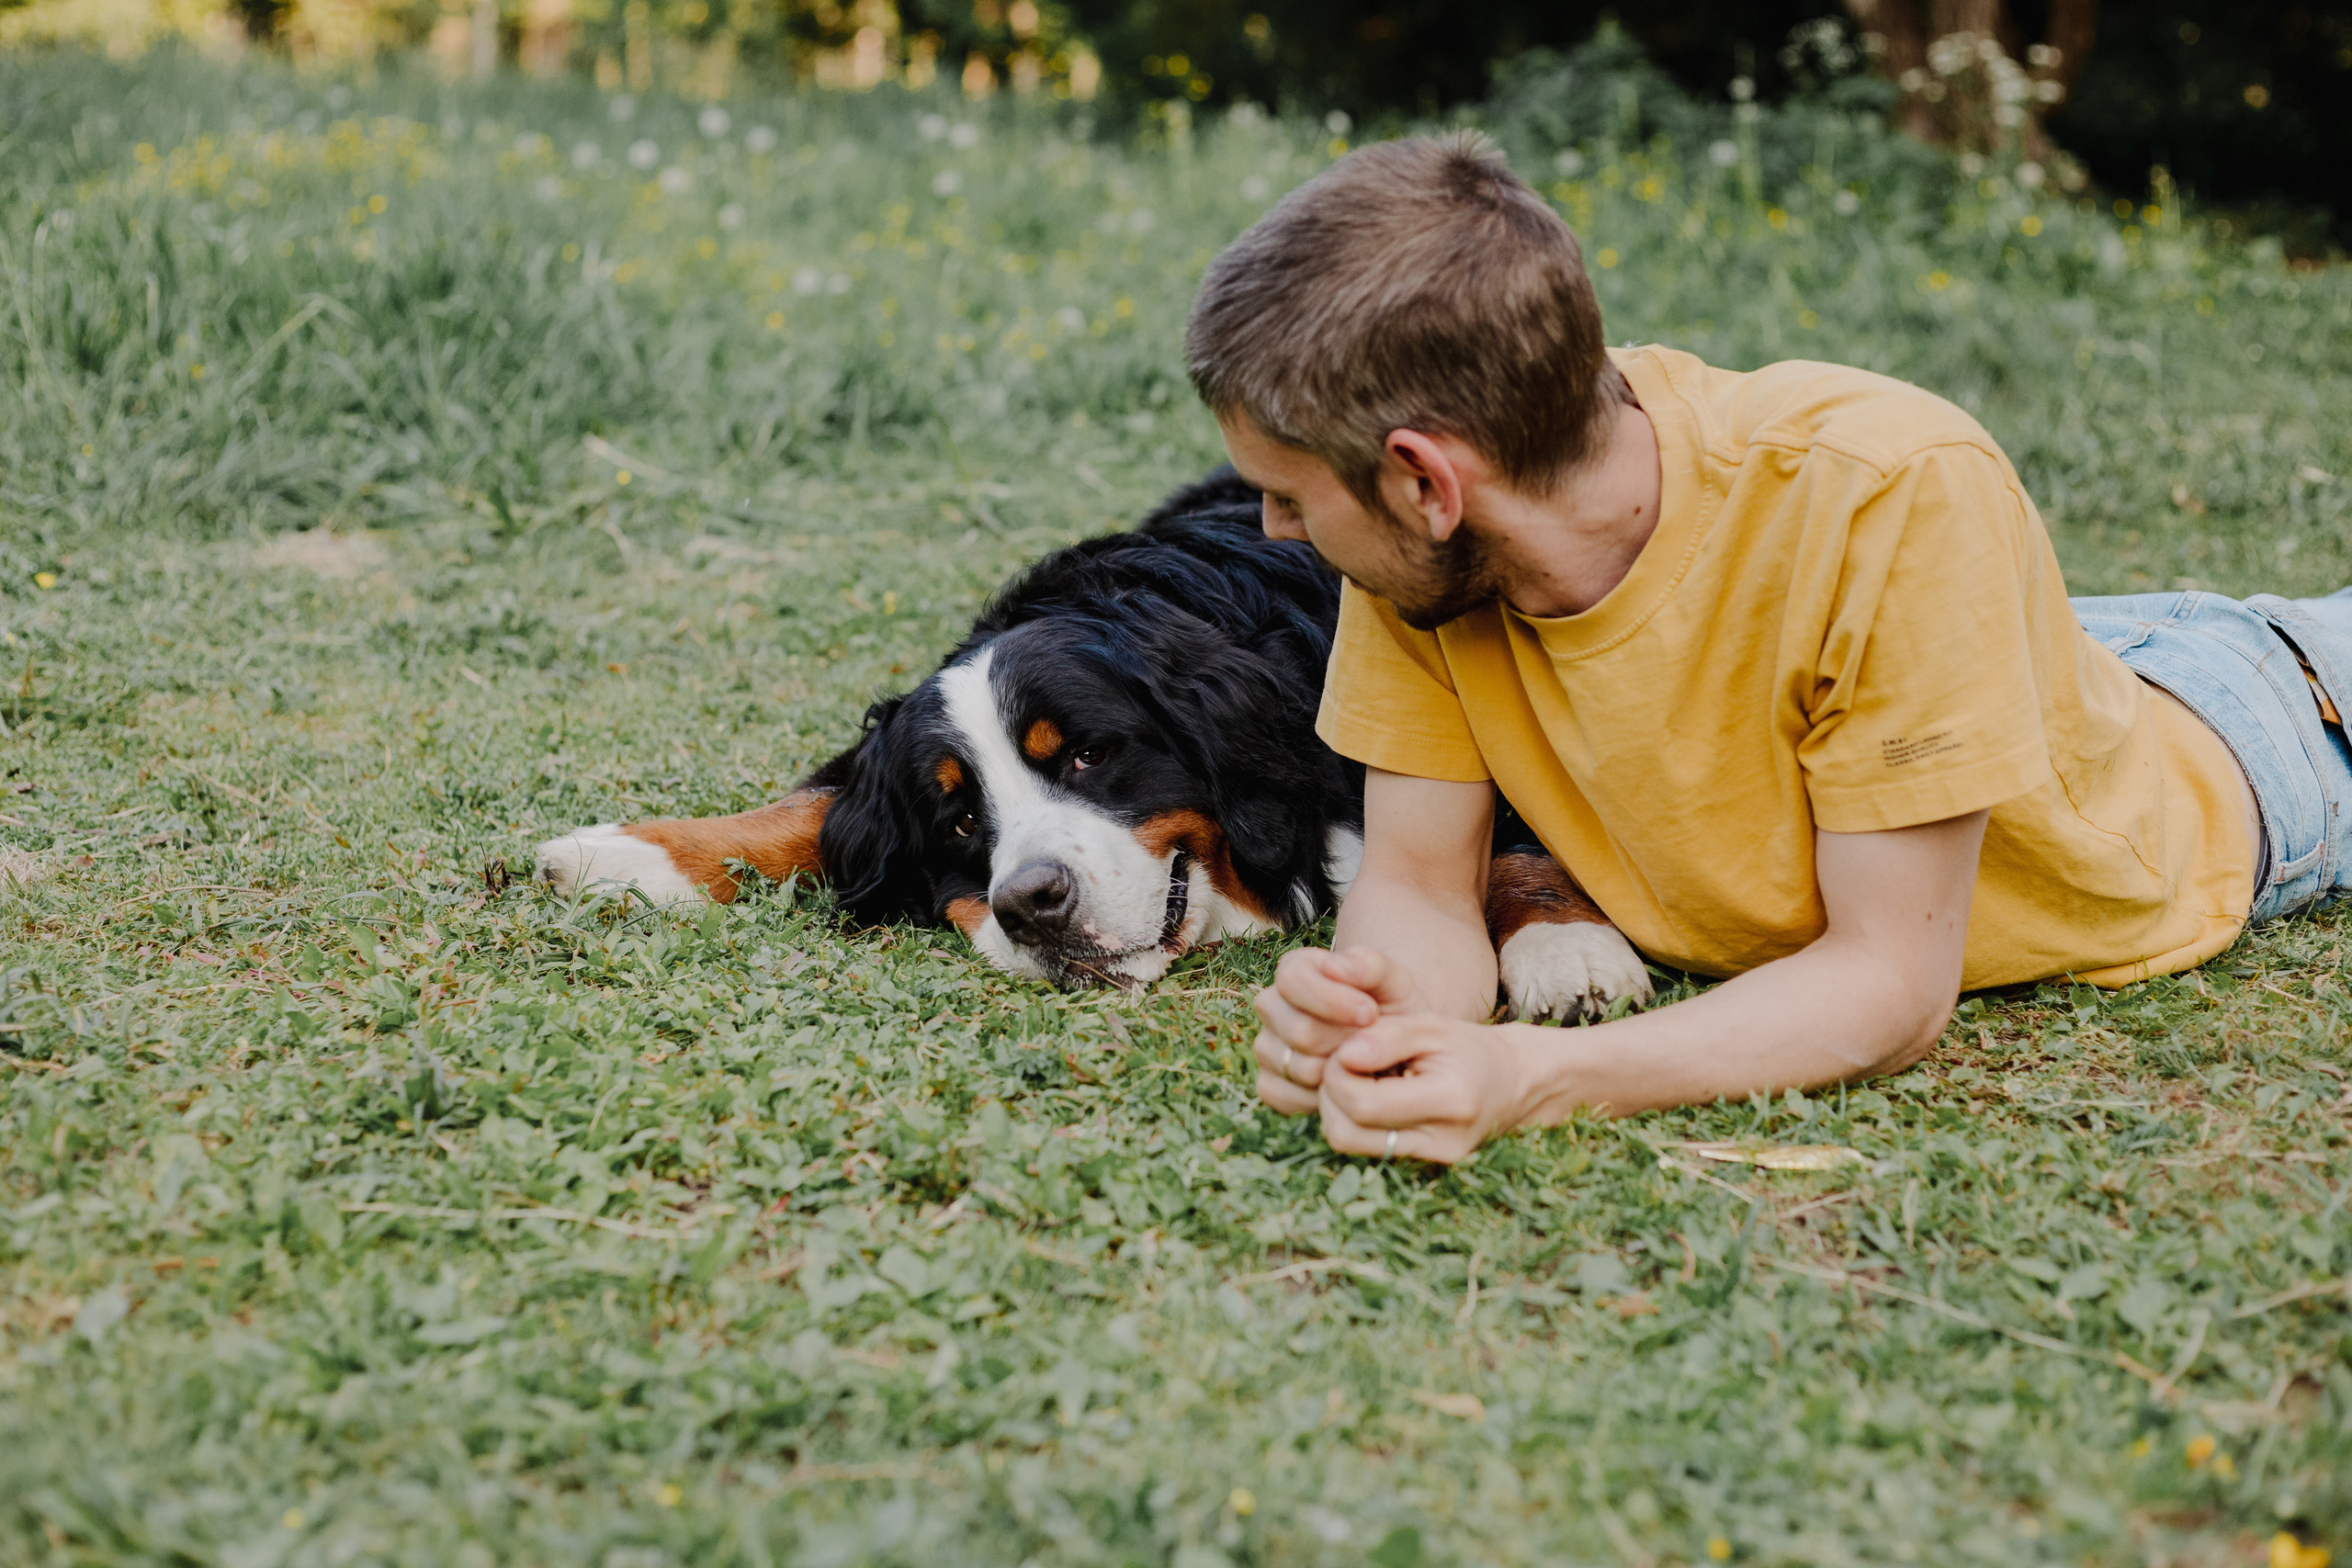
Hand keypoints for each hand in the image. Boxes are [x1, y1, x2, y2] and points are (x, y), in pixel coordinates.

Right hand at [1251, 946, 1425, 1115]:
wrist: (1395, 1047)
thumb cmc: (1392, 1008)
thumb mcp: (1395, 981)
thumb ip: (1370, 965)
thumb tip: (1333, 965)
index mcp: (1295, 970)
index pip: (1292, 980)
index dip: (1333, 1000)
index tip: (1370, 1014)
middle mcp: (1271, 1005)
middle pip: (1299, 1030)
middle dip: (1345, 1041)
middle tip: (1371, 1043)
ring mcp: (1266, 1045)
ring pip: (1296, 1066)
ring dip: (1338, 1071)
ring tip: (1362, 1063)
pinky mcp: (1268, 1082)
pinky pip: (1284, 1095)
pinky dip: (1320, 1097)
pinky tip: (1345, 1086)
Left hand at [1316, 1013, 1530, 1164]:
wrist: (1512, 1083)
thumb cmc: (1469, 1047)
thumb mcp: (1431, 1025)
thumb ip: (1386, 1036)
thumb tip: (1342, 1056)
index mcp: (1449, 1101)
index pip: (1363, 1104)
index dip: (1338, 1073)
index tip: (1346, 1048)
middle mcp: (1441, 1142)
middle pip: (1345, 1133)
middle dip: (1330, 1092)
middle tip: (1342, 1062)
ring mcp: (1431, 1160)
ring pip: (1347, 1144)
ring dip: (1336, 1108)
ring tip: (1355, 1077)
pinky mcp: (1421, 1165)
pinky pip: (1362, 1146)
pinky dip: (1352, 1119)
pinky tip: (1369, 1093)